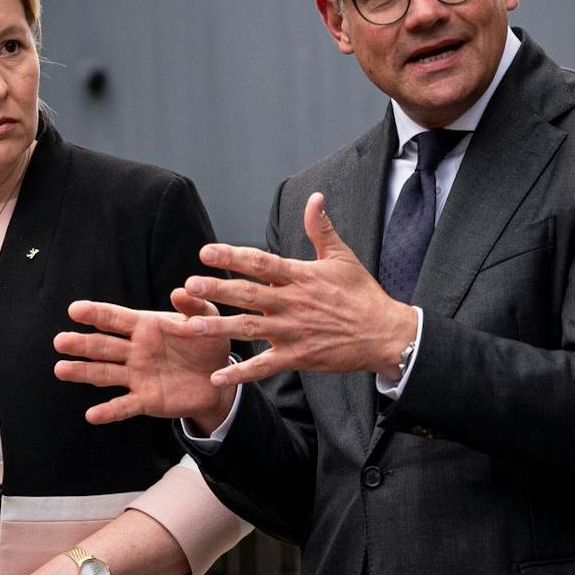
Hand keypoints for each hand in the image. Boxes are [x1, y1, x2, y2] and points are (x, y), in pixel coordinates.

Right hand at [54, 289, 234, 429]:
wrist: (218, 378)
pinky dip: (109, 411)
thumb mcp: (206, 319)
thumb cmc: (207, 342)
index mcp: (145, 326)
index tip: (75, 310)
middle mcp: (135, 351)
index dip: (96, 314)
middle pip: (103, 346)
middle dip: (82, 344)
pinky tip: (92, 416)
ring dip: (83, 372)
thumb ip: (195, 306)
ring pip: (105, 373)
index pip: (115, 318)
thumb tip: (180, 290)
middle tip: (60, 341)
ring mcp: (137, 376)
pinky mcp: (145, 400)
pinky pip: (124, 405)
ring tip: (61, 370)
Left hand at [166, 192, 417, 385]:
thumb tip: (314, 197)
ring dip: (218, 328)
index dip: (232, 256)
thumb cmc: (362, 294)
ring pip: (249, 329)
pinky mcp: (297, 357)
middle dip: (217, 290)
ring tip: (189, 326)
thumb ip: (320, 228)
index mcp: (300, 277)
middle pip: (248, 294)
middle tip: (189, 285)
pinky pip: (264, 367)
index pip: (261, 263)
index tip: (206, 253)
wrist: (384, 334)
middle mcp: (292, 303)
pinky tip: (216, 378)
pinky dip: (240, 373)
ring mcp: (293, 332)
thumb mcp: (342, 257)